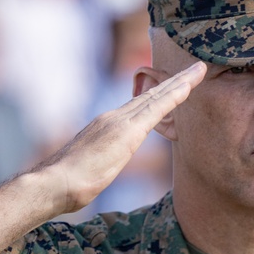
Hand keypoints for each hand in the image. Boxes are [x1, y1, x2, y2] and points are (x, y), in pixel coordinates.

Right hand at [34, 62, 205, 214]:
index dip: (158, 95)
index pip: (138, 107)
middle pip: (150, 95)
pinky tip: (190, 86)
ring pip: (156, 96)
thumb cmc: (66, 184)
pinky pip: (156, 109)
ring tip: (200, 69)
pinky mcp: (126, 131)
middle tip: (197, 68)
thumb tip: (94, 170)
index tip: (175, 86)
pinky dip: (174, 95)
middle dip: (174, 81)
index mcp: (106, 126)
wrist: (53, 183)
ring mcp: (119, 121)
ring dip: (180, 82)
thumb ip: (98, 162)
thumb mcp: (89, 170)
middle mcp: (113, 118)